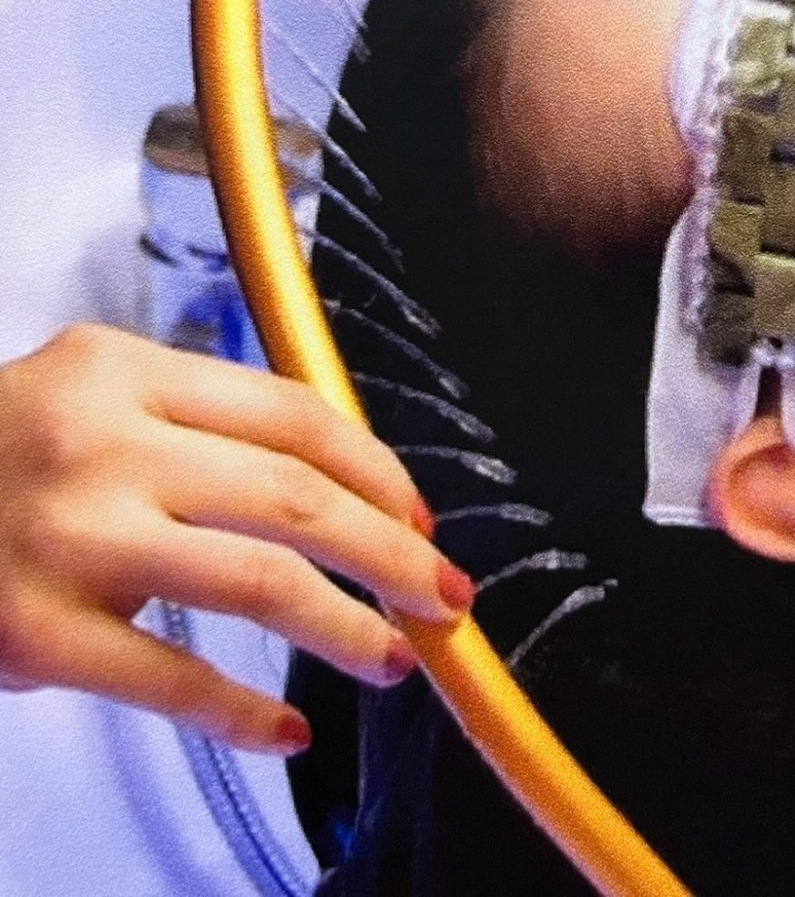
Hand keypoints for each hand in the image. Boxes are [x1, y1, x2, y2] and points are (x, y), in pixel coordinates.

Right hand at [0, 325, 472, 754]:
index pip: (294, 415)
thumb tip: (347, 490)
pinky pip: (167, 677)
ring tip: (397, 656)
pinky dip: (242, 710)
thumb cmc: (1, 457)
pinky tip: (290, 729)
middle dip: (391, 551)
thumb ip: (202, 424)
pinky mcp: (29, 632)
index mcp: (126, 370)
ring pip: (257, 580)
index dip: (377, 472)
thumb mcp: (95, 398)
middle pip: (296, 496)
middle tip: (446, 594)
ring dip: (347, 625)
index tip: (420, 518)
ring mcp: (65, 538)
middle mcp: (101, 442)